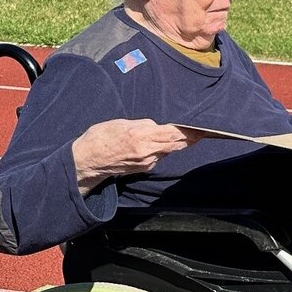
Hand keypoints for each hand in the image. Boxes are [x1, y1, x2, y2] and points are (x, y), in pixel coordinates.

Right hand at [72, 119, 197, 193]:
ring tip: (186, 135)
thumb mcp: (120, 123)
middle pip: (176, 144)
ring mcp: (147, 162)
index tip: (203, 128)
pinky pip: (159, 156)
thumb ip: (142, 124)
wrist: (87, 161)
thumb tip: (157, 126)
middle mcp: (147, 151)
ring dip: (175, 143)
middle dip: (190, 138)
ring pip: (168, 151)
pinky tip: (160, 144)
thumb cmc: (100, 137)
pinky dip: (162, 149)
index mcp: (141, 136)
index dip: (189, 132)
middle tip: (204, 132)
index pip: (173, 134)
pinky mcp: (144, 168)